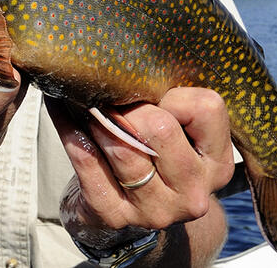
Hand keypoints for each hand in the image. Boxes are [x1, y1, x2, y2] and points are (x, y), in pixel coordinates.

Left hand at [46, 88, 235, 251]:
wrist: (129, 208)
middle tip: (110, 92)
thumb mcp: (179, 129)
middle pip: (159, 127)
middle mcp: (193, 193)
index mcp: (216, 163)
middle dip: (130, 104)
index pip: (206, 108)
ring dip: (98, 116)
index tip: (153, 92)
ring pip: (122, 146)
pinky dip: (70, 129)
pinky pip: (87, 161)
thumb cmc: (154, 152)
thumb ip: (170, 100)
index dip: (173, 92)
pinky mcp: (114, 215)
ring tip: (85, 98)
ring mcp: (154, 210)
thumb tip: (131, 61)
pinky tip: (60, 108)